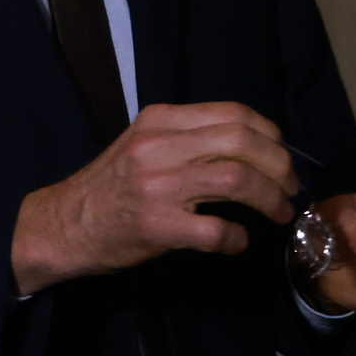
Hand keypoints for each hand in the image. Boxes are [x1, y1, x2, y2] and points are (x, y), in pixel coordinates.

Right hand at [11, 103, 301, 295]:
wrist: (65, 225)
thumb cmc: (111, 187)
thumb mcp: (144, 144)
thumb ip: (189, 138)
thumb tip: (254, 146)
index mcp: (160, 121)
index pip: (233, 113)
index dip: (270, 134)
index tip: (282, 155)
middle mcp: (158, 147)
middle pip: (241, 142)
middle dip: (279, 165)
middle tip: (290, 187)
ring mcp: (157, 187)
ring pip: (236, 179)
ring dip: (270, 197)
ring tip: (279, 212)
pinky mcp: (156, 226)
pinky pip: (216, 230)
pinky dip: (237, 238)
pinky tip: (236, 242)